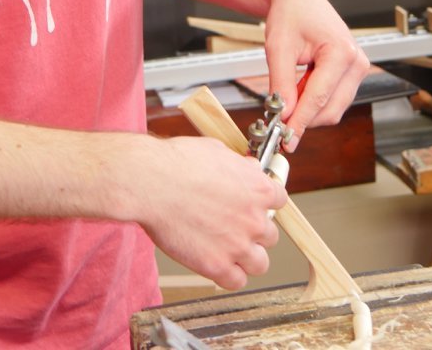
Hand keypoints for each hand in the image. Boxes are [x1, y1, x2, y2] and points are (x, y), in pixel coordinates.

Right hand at [136, 134, 285, 289]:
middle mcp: (254, 219)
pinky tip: (218, 264)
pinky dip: (229, 275)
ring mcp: (238, 245)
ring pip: (259, 263)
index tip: (252, 204)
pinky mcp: (217, 265)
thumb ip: (239, 166)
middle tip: (234, 226)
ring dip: (247, 257)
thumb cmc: (178, 162)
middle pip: (270, 235)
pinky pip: (236, 282)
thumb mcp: (217, 150)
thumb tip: (247, 168)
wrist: (152, 182)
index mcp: (258, 188)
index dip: (263, 203)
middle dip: (253, 231)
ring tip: (229, 250)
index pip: (279, 201)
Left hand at [264, 0, 369, 146]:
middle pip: (330, 109)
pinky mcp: (352, 74)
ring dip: (307, 109)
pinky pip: (333, 100)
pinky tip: (298, 88)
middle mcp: (356, 62)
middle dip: (303, 118)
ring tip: (286, 93)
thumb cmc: (290, 13)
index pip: (319, 98)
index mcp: (341, 52)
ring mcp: (357, 69)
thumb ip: (282, 83)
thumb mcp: (278, 47)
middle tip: (276, 122)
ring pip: (332, 109)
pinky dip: (313, 101)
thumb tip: (284, 115)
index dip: (300, 122)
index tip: (286, 139)